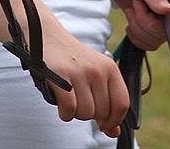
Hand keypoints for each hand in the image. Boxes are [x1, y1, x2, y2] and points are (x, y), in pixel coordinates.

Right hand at [42, 17, 129, 137]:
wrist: (48, 37)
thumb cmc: (74, 61)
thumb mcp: (96, 74)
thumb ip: (108, 101)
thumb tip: (114, 132)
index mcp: (110, 68)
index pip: (122, 104)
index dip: (114, 120)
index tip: (104, 124)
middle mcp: (97, 69)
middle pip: (101, 113)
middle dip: (90, 114)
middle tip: (80, 100)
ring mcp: (79, 72)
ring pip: (85, 114)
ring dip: (76, 113)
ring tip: (71, 98)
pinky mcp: (60, 77)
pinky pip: (69, 111)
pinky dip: (65, 113)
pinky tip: (62, 102)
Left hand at [111, 0, 169, 49]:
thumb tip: (168, 11)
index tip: (154, 14)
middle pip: (167, 34)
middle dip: (146, 21)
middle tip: (136, 3)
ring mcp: (163, 23)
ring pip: (155, 40)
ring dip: (138, 26)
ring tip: (132, 8)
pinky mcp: (152, 30)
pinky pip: (147, 44)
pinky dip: (135, 34)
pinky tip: (131, 18)